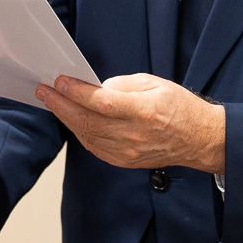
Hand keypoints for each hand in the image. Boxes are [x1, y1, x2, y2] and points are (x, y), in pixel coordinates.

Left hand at [35, 73, 225, 172]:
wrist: (199, 140)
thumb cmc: (179, 107)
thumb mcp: (155, 84)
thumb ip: (123, 85)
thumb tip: (95, 87)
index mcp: (143, 112)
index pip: (102, 102)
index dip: (77, 92)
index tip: (59, 81)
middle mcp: (133, 135)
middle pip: (88, 120)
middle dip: (61, 104)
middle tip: (44, 90)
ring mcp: (127, 152)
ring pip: (87, 135)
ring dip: (66, 117)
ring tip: (52, 101)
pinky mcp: (123, 161)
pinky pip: (94, 146)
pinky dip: (79, 132)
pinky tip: (70, 119)